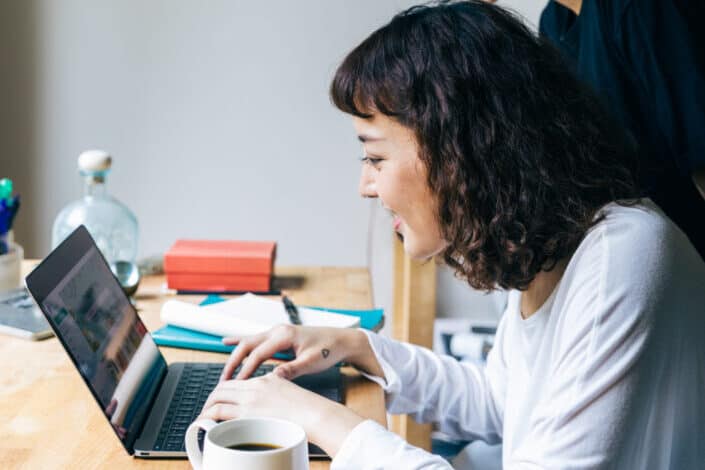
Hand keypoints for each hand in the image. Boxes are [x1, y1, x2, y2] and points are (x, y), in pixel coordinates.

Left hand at [200, 372, 363, 456]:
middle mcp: (256, 387)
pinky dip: (210, 418)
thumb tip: (271, 399)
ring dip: (207, 409)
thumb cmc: (309, 409)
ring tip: (202, 419)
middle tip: (207, 410)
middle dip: (211, 399)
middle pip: (223, 388)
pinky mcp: (249, 414)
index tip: (220, 399)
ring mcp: (251, 400)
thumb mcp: (291, 391)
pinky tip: (208, 425)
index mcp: (266, 380)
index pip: (237, 381)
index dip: (223, 390)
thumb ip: (276, 390)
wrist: (316, 414)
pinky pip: (221, 413)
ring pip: (218, 400)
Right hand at [220, 324, 362, 380]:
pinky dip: (240, 342)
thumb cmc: (328, 349)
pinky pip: (255, 339)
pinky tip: (226, 342)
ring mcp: (277, 331)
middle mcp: (278, 330)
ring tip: (225, 373)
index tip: (238, 384)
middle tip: (224, 380)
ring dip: (236, 356)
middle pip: (247, 344)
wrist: (341, 340)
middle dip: (234, 362)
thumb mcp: (312, 362)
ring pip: (249, 342)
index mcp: (285, 335)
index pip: (258, 353)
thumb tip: (274, 377)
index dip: (246, 369)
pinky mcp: (278, 336)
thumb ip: (293, 369)